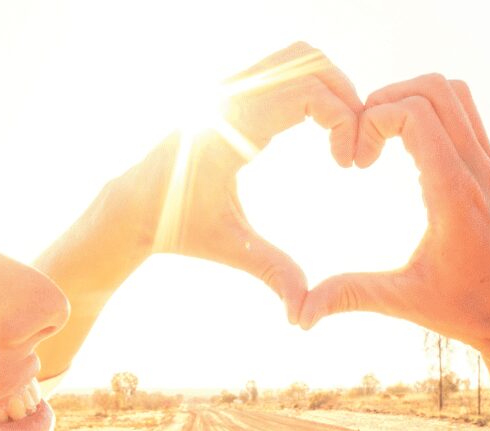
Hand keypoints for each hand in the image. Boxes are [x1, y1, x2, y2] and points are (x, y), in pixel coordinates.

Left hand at [109, 42, 364, 322]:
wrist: (134, 208)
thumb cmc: (179, 229)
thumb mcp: (231, 249)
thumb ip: (272, 273)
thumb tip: (303, 316)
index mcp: (233, 126)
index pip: (309, 91)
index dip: (345, 120)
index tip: (349, 164)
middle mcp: (230, 95)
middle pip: (310, 60)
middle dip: (347, 96)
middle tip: (355, 144)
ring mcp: (230, 86)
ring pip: (298, 56)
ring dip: (330, 87)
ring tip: (339, 136)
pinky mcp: (232, 89)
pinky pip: (282, 68)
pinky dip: (311, 87)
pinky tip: (316, 132)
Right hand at [298, 75, 489, 366]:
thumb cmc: (466, 310)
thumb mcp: (403, 302)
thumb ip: (350, 296)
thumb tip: (300, 314)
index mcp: (454, 194)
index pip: (414, 114)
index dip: (373, 120)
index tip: (356, 161)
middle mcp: (477, 169)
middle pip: (435, 88)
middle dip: (387, 100)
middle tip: (363, 139)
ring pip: (454, 93)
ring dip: (411, 99)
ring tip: (381, 137)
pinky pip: (465, 114)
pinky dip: (431, 113)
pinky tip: (406, 150)